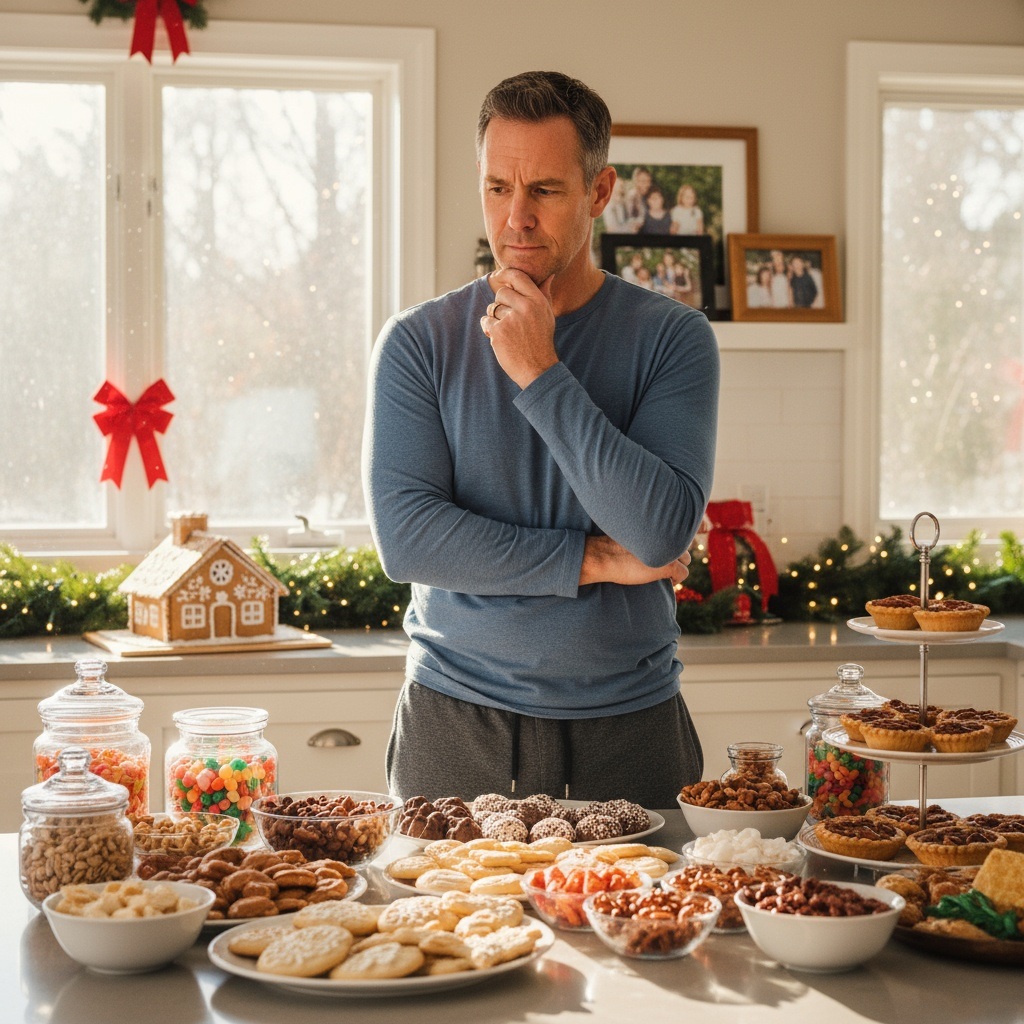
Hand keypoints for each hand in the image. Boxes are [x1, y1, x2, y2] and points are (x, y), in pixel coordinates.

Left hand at [479, 268, 557, 388]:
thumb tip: (548, 275)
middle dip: (501, 304)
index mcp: (537, 301)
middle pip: (501, 293)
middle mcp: (525, 307)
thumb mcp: (548, 315)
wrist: (537, 369)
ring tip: (509, 333)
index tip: (499, 276)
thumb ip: (544, 294)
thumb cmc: (541, 340)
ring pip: (492, 308)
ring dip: (495, 319)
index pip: (517, 276)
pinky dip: (489, 329)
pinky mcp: (498, 331)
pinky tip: (501, 339)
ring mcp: (510, 319)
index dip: (505, 274)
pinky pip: (485, 321)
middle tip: (510, 320)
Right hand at [579, 535, 690, 587]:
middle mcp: (668, 534)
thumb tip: (652, 533)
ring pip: (686, 559)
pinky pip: (683, 573)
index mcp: (659, 523)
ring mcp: (670, 551)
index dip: (673, 540)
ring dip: (678, 565)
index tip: (665, 549)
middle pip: (685, 544)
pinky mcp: (669, 566)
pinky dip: (677, 578)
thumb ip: (646, 531)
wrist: (604, 556)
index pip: (679, 530)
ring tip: (666, 570)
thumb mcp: (632, 531)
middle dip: (677, 553)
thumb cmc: (612, 544)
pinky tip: (668, 581)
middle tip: (666, 561)